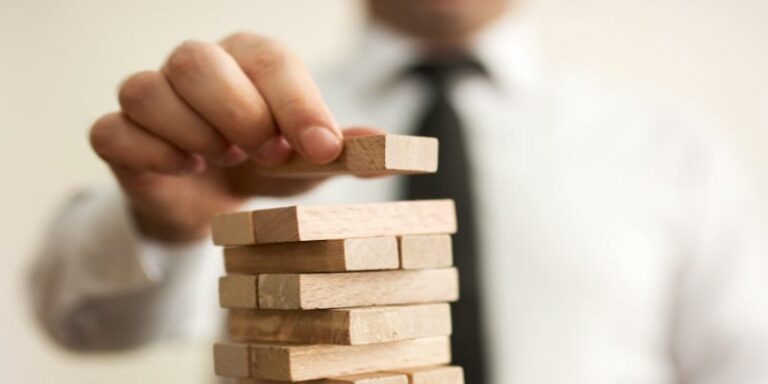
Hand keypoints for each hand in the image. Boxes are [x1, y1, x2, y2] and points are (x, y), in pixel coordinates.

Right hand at [89, 33, 378, 242]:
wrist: (210, 205)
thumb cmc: (262, 169)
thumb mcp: (307, 163)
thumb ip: (342, 152)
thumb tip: (387, 145)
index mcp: (248, 61)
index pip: (270, 59)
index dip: (298, 103)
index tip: (323, 147)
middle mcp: (196, 68)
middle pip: (196, 60)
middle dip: (238, 113)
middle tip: (266, 154)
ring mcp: (151, 98)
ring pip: (146, 90)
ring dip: (192, 134)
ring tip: (220, 159)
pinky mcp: (118, 135)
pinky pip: (112, 132)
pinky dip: (150, 154)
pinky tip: (183, 170)